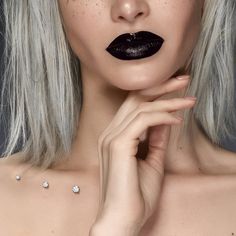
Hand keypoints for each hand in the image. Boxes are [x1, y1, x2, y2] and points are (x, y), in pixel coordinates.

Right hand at [91, 75, 195, 234]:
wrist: (123, 219)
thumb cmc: (136, 194)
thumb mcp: (153, 162)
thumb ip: (157, 139)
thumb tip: (167, 120)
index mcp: (115, 136)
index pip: (134, 105)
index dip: (155, 93)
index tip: (177, 90)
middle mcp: (110, 132)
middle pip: (135, 97)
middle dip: (161, 86)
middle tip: (184, 80)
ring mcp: (111, 137)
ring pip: (140, 106)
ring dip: (167, 101)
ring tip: (189, 101)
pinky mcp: (117, 145)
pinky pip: (142, 121)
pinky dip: (162, 116)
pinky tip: (177, 119)